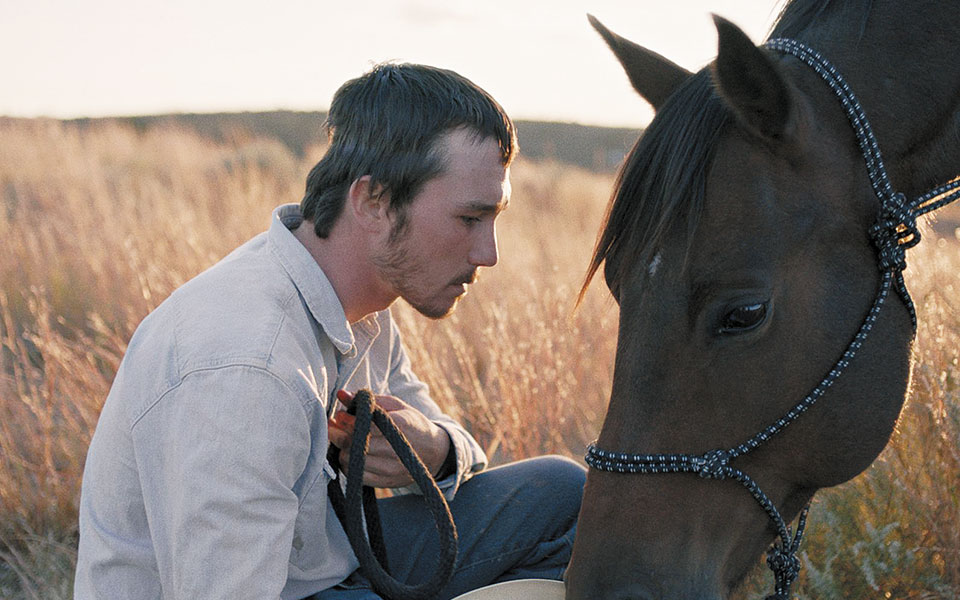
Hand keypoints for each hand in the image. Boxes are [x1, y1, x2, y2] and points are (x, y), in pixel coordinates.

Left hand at [328, 390, 450, 487]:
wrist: (433, 451)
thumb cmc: (411, 423)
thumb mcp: (395, 406)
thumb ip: (368, 400)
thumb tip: (341, 394)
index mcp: (402, 426)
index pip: (366, 425)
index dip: (348, 421)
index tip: (339, 416)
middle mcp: (398, 450)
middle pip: (356, 445)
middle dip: (339, 435)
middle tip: (333, 427)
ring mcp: (393, 469)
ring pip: (353, 462)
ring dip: (342, 450)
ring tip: (343, 440)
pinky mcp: (388, 482)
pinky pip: (357, 476)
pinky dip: (349, 465)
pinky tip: (351, 454)